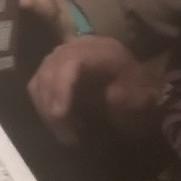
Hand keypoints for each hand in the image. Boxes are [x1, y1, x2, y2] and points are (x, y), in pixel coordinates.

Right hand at [28, 35, 161, 144]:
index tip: (60, 115)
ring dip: (45, 107)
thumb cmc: (140, 93)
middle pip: (50, 69)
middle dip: (51, 103)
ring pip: (41, 77)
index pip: (70, 61)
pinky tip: (56, 120)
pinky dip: (43, 102)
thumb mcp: (136, 98)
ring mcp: (65, 54)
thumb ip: (115, 98)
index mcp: (102, 50)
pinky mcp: (57, 65)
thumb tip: (89, 104)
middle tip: (64, 134)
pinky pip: (39, 82)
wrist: (141, 88)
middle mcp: (79, 46)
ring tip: (62, 132)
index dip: (61, 87)